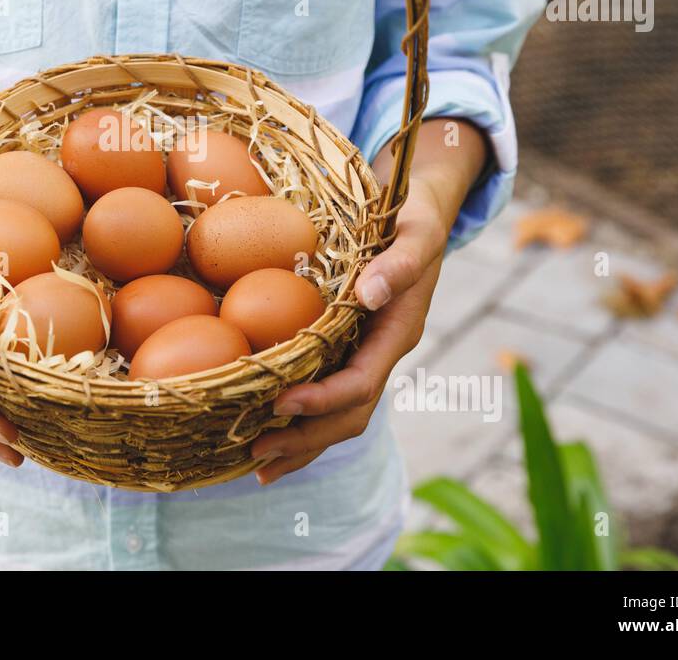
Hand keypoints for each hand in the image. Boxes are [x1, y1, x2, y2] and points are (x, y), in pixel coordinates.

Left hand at [250, 119, 487, 484]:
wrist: (421, 212)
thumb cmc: (414, 217)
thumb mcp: (415, 232)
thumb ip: (399, 264)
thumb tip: (368, 293)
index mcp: (398, 332)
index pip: (361, 382)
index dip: (323, 400)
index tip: (281, 403)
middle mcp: (383, 352)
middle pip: (349, 415)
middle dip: (306, 438)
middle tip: (256, 453)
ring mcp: (367, 354)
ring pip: (339, 415)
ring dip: (301, 443)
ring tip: (257, 465)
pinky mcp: (350, 349)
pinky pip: (327, 394)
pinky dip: (301, 420)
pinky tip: (266, 431)